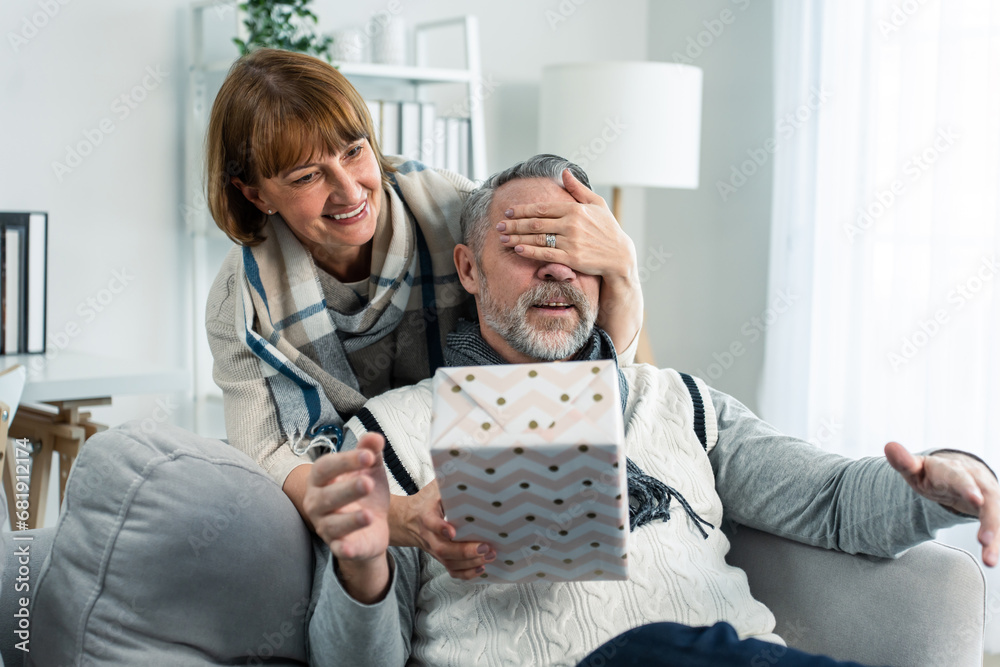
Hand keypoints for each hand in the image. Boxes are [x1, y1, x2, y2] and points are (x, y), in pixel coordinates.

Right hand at [304, 433, 391, 601]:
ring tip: (369, 515)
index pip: (326, 468)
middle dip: (347, 490)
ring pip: (332, 525)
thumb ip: (370, 452)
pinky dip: (344, 549)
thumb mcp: (369, 469)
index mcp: (322, 480)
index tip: (368, 456)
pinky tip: (351, 548)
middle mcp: (318, 503)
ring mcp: (326, 527)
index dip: (345, 461)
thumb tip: (376, 437)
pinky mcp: (340, 547)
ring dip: (350, 521)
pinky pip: (339, 549)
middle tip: (368, 483)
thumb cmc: (364, 492)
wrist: (371, 526)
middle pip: (327, 497)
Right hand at [388, 481, 495, 579]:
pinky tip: (482, 567)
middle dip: (465, 551)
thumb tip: (470, 473)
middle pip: (443, 549)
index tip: (452, 530)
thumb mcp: (434, 489)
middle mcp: (429, 536)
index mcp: (426, 516)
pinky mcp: (441, 557)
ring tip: (490, 555)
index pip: (431, 523)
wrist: (408, 520)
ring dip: (471, 562)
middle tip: (485, 547)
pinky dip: (467, 573)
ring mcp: (434, 549)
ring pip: (450, 562)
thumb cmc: (427, 501)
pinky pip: (452, 570)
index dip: (440, 528)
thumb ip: (448, 485)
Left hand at [497, 169, 642, 349]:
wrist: (620, 256)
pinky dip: (530, 251)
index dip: (522, 210)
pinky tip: (517, 248)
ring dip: (517, 237)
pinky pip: (546, 254)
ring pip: (537, 238)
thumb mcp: (597, 204)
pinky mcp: (572, 258)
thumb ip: (578, 189)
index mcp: (575, 209)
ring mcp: (571, 242)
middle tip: (498, 226)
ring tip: (502, 238)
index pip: (541, 208)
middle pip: (535, 223)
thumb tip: (565, 172)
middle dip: (513, 224)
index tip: (508, 211)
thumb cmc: (608, 229)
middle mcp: (571, 224)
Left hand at [885, 442, 998, 566]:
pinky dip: (996, 542)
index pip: (960, 478)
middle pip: (987, 497)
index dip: (968, 487)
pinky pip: (996, 526)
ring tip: (989, 560)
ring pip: (996, 514)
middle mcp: (975, 482)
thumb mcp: (916, 468)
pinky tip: (991, 559)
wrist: (957, 472)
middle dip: (990, 518)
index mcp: (952, 470)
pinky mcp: (993, 510)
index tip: (976, 499)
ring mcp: (987, 496)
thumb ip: (904, 462)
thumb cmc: (932, 473)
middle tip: (985, 539)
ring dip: (994, 537)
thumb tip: (889, 446)